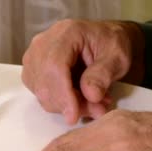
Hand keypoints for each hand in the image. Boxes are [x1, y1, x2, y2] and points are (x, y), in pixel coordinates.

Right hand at [22, 20, 144, 124]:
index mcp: (66, 33)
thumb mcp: (117, 58)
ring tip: (93, 104)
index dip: (62, 94)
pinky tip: (80, 100)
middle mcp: (44, 42)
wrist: (104, 39)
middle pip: (44, 82)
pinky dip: (60, 104)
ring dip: (66, 106)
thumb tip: (90, 95)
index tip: (74, 116)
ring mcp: (35, 56)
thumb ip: (103, 75)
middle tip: (96, 110)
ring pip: (41, 92)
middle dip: (68, 104)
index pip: (54, 65)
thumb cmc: (111, 45)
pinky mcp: (33, 70)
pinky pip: (40, 94)